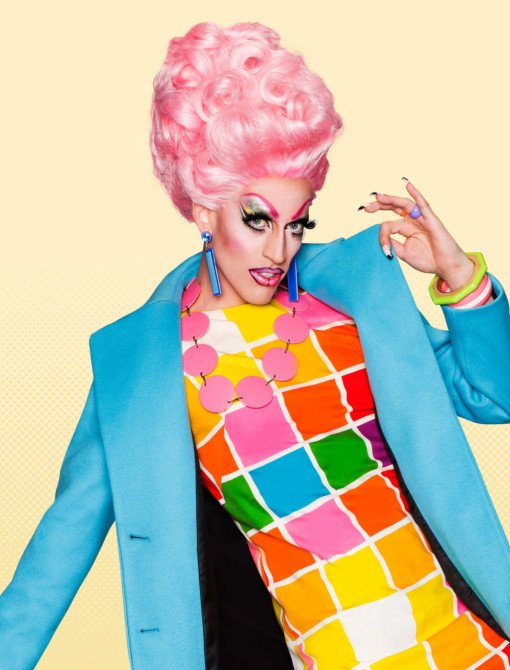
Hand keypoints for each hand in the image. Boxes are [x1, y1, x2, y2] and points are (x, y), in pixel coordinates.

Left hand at [360, 178, 474, 290]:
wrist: (445, 267)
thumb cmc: (427, 260)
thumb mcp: (403, 253)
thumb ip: (392, 244)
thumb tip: (380, 238)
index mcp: (405, 228)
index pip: (388, 225)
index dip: (382, 236)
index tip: (384, 249)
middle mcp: (413, 220)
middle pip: (394, 208)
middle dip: (379, 205)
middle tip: (366, 207)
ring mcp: (422, 218)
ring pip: (405, 204)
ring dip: (391, 199)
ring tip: (378, 196)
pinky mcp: (431, 219)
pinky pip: (423, 204)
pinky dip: (415, 193)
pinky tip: (407, 184)